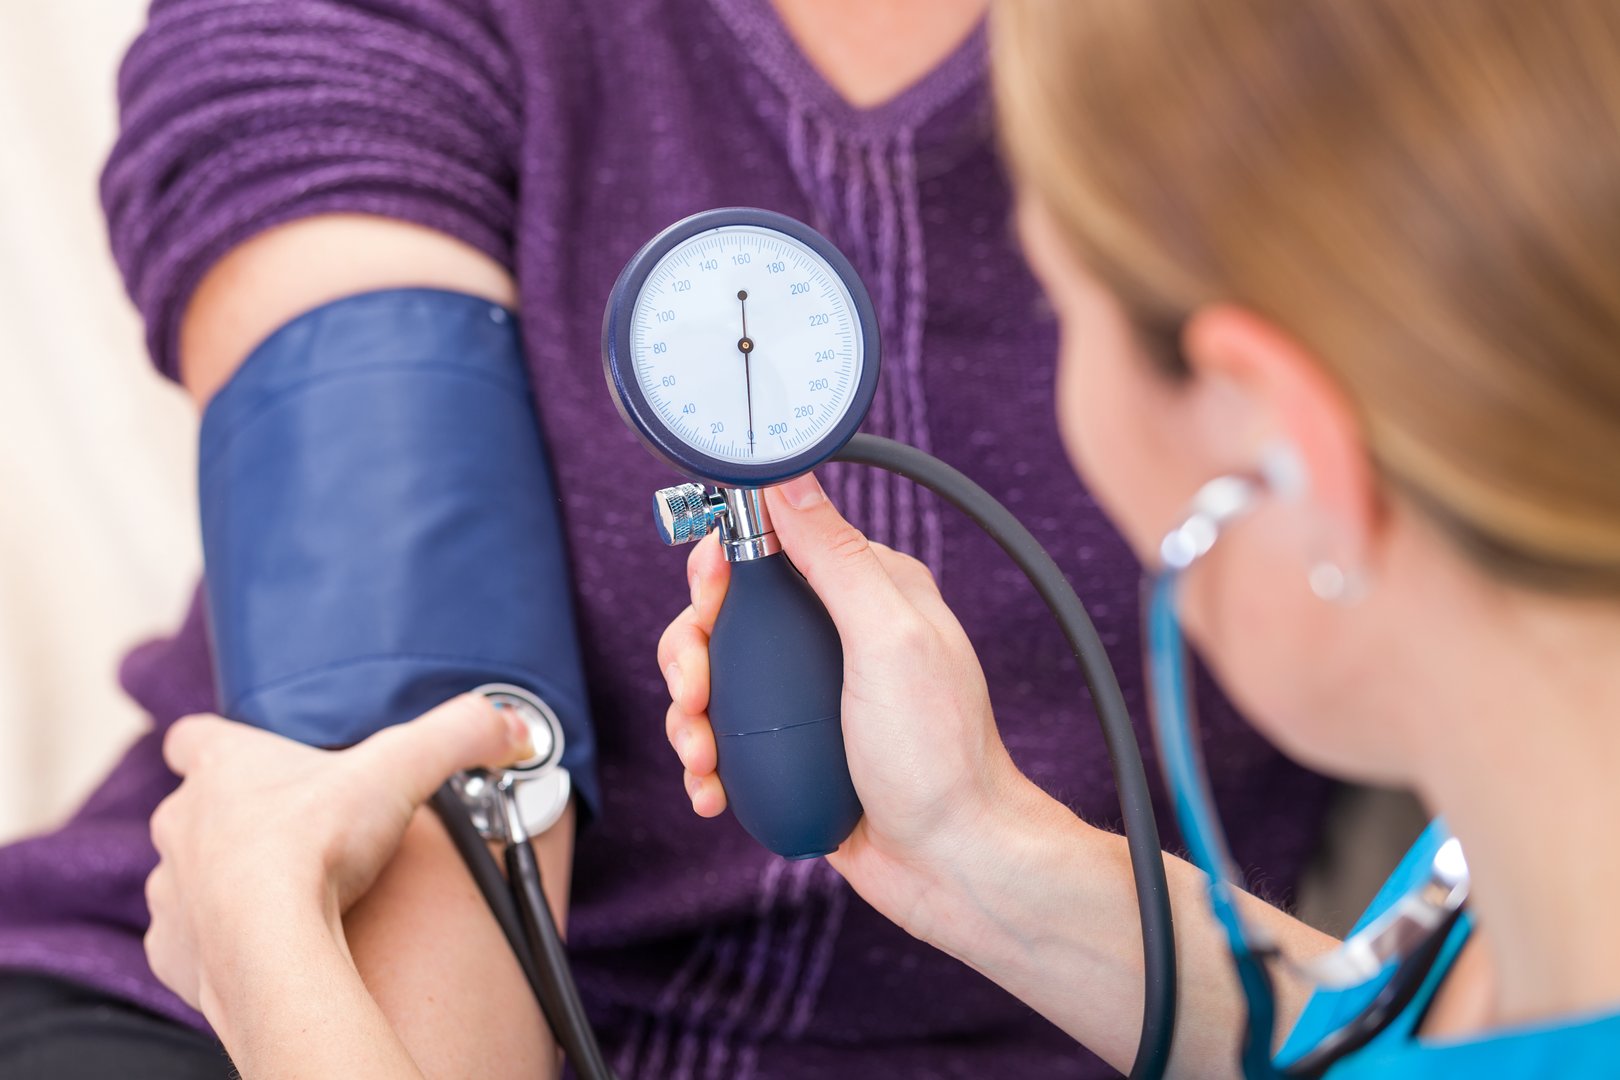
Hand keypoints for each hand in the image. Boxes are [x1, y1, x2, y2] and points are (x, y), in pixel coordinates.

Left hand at [144, 694, 533, 1013]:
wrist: (268, 947)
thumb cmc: (315, 846)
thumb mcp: (402, 768)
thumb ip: (461, 734)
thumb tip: (514, 724)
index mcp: (224, 768)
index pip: (195, 736)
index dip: (221, 744)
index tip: (254, 758)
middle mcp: (183, 822)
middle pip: (198, 808)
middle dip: (240, 819)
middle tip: (300, 834)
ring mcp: (170, 889)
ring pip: (191, 875)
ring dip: (227, 882)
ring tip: (285, 895)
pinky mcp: (173, 950)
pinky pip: (191, 939)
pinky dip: (222, 941)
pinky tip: (267, 943)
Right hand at [657, 473, 1034, 939]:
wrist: (954, 865)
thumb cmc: (939, 756)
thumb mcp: (888, 640)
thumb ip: (836, 558)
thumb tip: (787, 479)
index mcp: (867, 591)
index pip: (772, 545)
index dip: (721, 567)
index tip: (708, 601)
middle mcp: (835, 637)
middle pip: (727, 617)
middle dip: (692, 653)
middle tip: (697, 692)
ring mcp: (810, 697)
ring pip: (717, 680)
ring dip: (689, 716)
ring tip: (702, 757)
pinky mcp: (792, 749)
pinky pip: (727, 739)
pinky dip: (705, 764)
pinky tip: (711, 790)